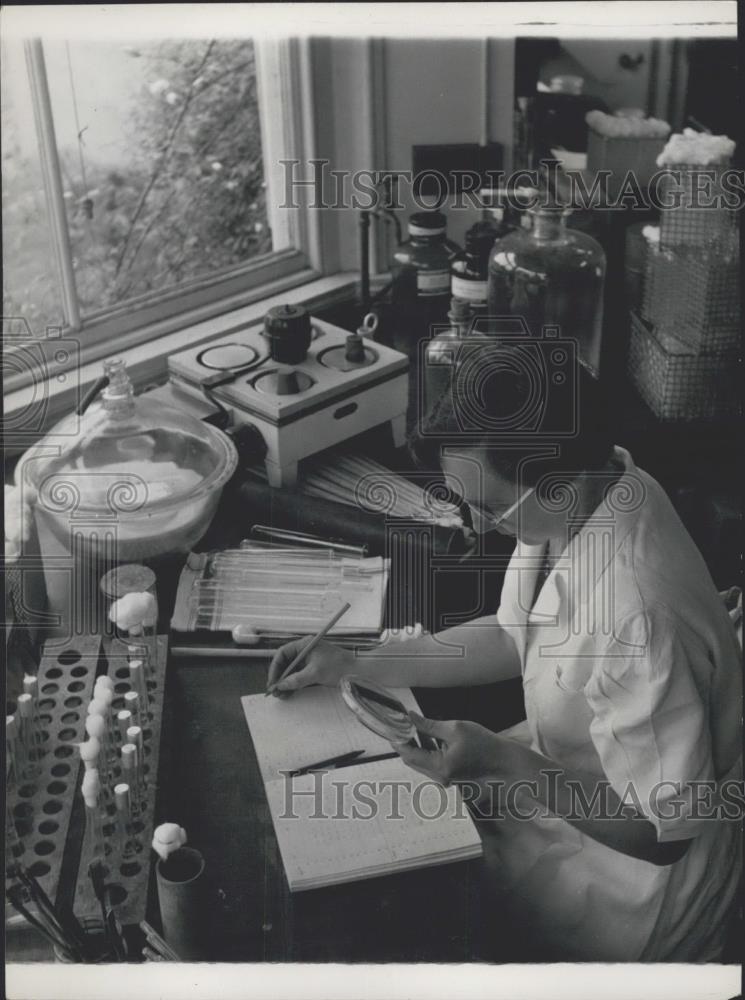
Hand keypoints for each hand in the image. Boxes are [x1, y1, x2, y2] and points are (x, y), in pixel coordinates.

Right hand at [266, 638, 353, 695]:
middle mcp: (306, 651)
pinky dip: (294, 685)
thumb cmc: (340, 667)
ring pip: (292, 671)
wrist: (359, 673)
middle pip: (286, 663)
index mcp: (305, 645)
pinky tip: (289, 693)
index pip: (283, 653)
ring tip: (281, 695)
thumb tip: (281, 686)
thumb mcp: (316, 673)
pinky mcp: (315, 669)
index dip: (275, 667)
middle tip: (275, 691)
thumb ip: (296, 679)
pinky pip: (300, 676)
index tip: (272, 681)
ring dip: (286, 683)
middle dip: (280, 677)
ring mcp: (311, 660)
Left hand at [397, 712, 524, 785]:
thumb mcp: (455, 729)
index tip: (392, 724)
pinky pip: (429, 763)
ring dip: (415, 745)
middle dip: (404, 742)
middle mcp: (439, 777)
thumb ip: (429, 725)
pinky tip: (428, 735)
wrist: (504, 761)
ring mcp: (443, 778)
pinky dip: (425, 750)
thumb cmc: (483, 744)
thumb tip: (410, 717)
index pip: (408, 754)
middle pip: (411, 760)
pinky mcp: (448, 776)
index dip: (397, 739)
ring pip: (419, 762)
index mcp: (440, 766)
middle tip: (402, 722)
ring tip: (414, 725)